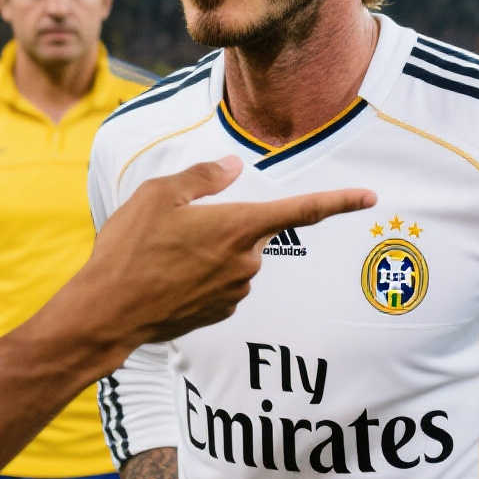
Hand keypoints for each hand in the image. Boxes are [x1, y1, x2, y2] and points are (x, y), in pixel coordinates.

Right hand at [79, 156, 374, 343]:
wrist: (108, 313)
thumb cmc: (130, 249)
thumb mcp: (158, 195)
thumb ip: (203, 177)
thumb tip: (231, 166)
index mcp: (238, 226)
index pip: (301, 211)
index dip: (339, 201)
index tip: (370, 197)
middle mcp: (246, 262)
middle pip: (250, 231)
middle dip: (222, 224)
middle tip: (174, 229)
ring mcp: (235, 292)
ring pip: (234, 257)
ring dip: (209, 251)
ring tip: (162, 256)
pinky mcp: (220, 312)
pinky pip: (221, 283)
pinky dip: (200, 276)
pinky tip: (166, 278)